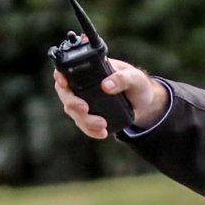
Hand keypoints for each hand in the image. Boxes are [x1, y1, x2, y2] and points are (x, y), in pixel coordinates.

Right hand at [54, 59, 168, 137]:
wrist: (145, 103)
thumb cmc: (138, 84)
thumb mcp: (135, 78)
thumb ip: (123, 79)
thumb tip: (106, 86)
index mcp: (89, 71)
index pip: (66, 70)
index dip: (60, 76)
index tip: (64, 83)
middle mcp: (82, 86)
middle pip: (65, 94)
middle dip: (72, 103)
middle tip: (85, 108)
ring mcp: (85, 101)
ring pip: (73, 112)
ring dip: (84, 120)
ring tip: (102, 124)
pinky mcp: (91, 116)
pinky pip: (84, 124)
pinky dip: (90, 131)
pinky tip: (102, 133)